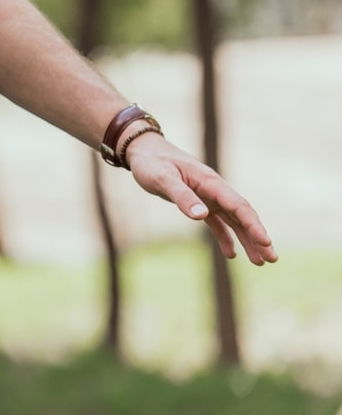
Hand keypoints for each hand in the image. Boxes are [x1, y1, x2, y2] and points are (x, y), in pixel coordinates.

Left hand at [125, 133, 277, 265]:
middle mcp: (214, 190)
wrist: (143, 151)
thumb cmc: (152, 162)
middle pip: (242, 215)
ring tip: (260, 262)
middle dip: (257, 236)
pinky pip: (217, 223)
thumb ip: (182, 196)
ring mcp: (208, 197)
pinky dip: (225, 237)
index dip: (253, 224)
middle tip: (272, 259)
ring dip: (247, 240)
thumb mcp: (162, 178)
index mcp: (210, 182)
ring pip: (233, 221)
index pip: (238, 205)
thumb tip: (202, 216)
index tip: (266, 242)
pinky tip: (231, 254)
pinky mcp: (198, 203)